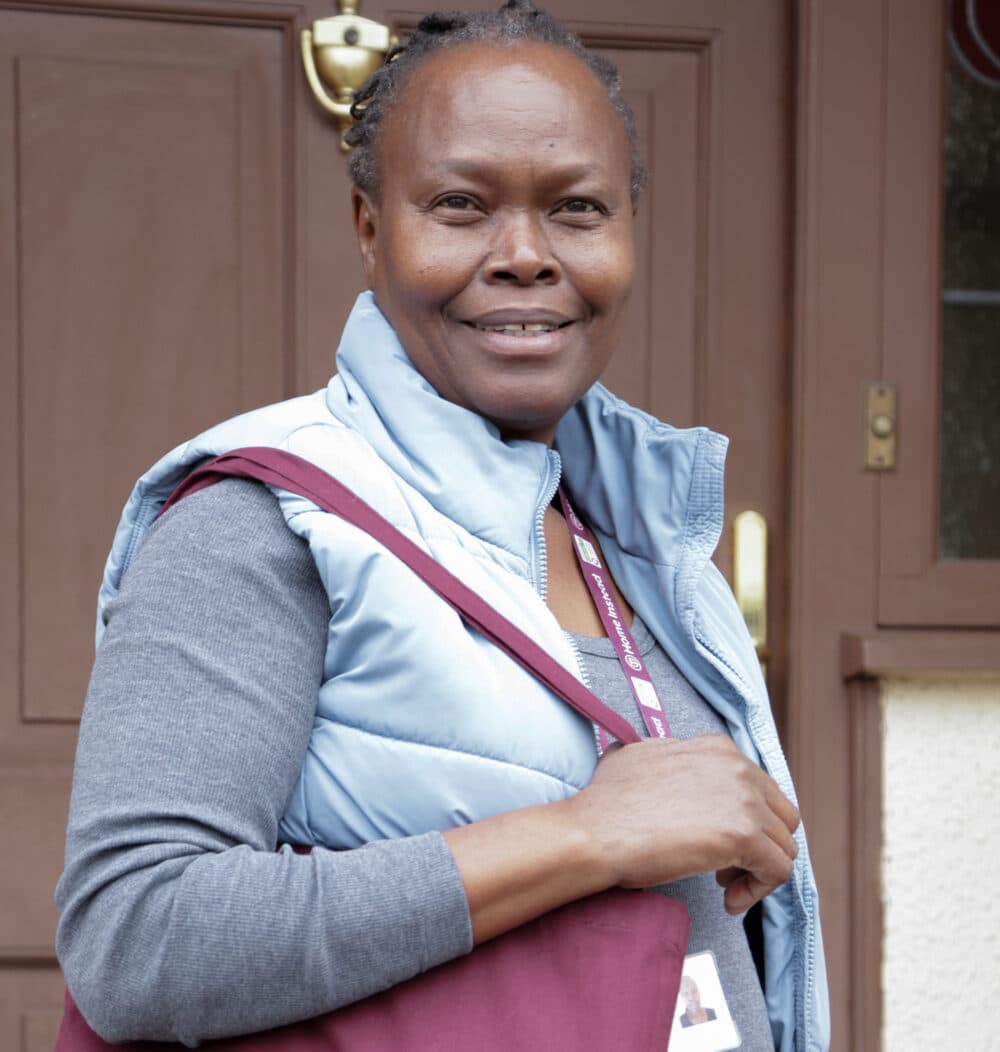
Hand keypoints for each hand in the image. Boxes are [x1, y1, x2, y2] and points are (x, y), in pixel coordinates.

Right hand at [568, 734, 798, 913]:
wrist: (596, 831)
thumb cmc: (608, 801)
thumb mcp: (642, 755)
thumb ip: (673, 757)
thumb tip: (676, 768)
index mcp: (718, 748)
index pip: (760, 788)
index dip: (745, 818)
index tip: (720, 840)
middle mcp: (738, 767)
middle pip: (780, 816)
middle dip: (759, 844)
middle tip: (726, 866)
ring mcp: (744, 800)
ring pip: (783, 846)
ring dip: (757, 870)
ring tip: (725, 886)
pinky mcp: (745, 836)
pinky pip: (779, 872)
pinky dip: (758, 891)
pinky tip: (729, 901)